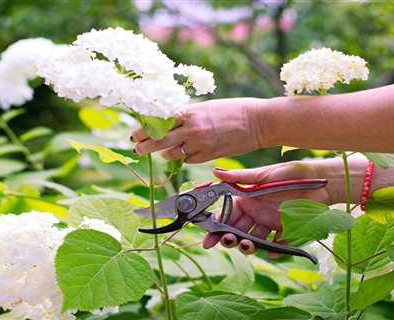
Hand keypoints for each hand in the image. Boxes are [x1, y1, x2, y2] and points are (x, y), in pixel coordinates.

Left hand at [131, 98, 264, 162]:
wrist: (257, 122)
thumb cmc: (233, 110)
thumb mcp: (206, 107)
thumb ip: (187, 115)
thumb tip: (170, 122)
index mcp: (189, 112)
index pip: (159, 121)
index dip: (144, 128)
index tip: (136, 133)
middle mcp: (191, 128)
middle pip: (158, 140)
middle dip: (144, 145)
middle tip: (137, 148)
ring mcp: (199, 143)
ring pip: (170, 153)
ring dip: (165, 153)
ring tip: (164, 150)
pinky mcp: (208, 155)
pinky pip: (187, 160)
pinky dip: (184, 157)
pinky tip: (186, 152)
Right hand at [202, 160, 337, 256]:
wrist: (320, 181)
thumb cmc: (290, 174)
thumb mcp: (263, 175)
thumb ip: (239, 177)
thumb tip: (214, 172)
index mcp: (248, 199)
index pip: (228, 215)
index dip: (217, 227)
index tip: (208, 238)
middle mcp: (257, 213)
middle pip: (238, 231)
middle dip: (229, 239)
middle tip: (228, 241)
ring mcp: (270, 223)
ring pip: (254, 240)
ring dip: (248, 246)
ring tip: (248, 245)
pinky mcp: (286, 231)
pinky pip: (277, 245)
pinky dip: (274, 251)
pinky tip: (271, 251)